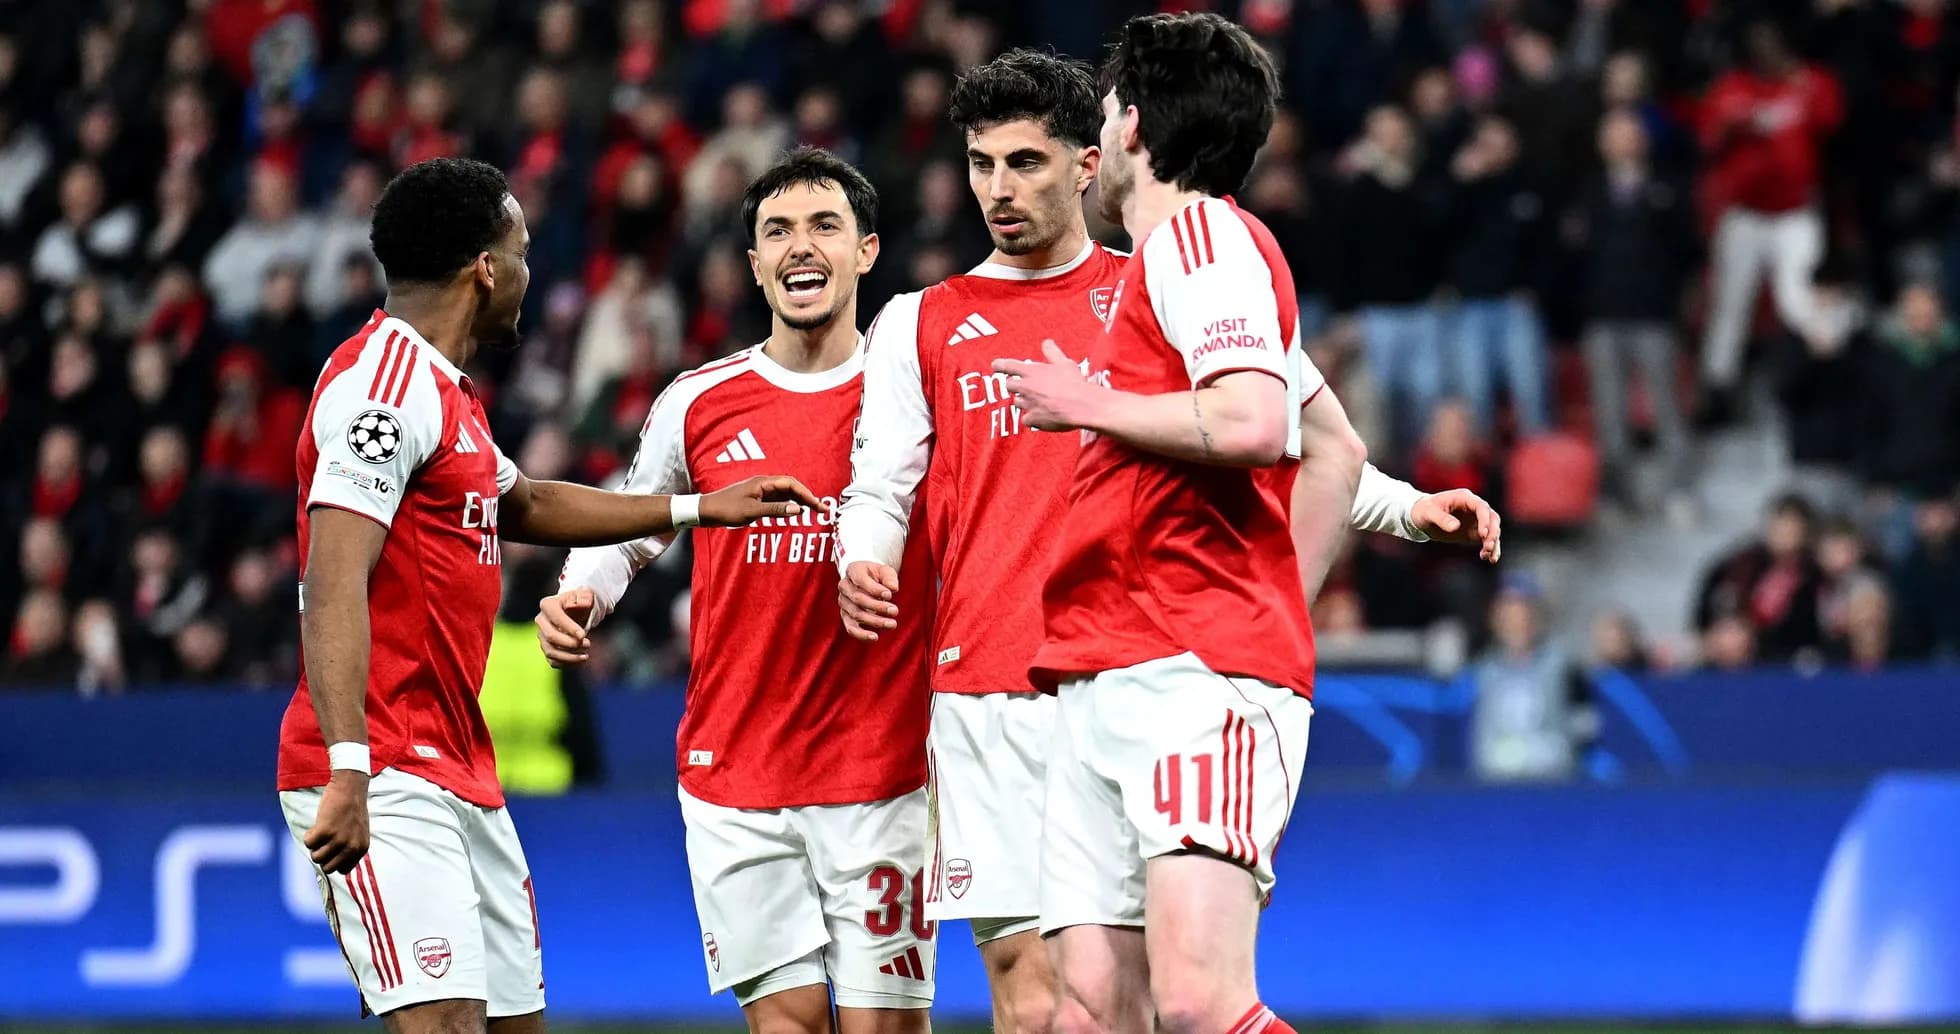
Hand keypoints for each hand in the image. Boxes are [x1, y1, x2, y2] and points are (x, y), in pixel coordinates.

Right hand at [303, 770, 370, 874]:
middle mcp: (351, 847)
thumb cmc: (352, 809)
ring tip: (321, 832)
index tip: (332, 848)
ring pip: (316, 857)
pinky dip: (308, 835)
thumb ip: (349, 848)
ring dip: (315, 846)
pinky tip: (316, 826)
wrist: (350, 787)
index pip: (342, 871)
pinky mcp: (325, 830)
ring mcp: (339, 839)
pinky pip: (308, 843)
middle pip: (327, 868)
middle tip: (324, 840)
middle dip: (322, 855)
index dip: (333, 860)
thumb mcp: (358, 833)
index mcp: (361, 849)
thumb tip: (332, 867)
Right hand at [536, 587, 594, 666]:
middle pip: (550, 636)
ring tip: (585, 656)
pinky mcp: (546, 647)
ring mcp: (542, 636)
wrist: (572, 611)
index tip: (583, 635)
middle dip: (570, 643)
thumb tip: (583, 604)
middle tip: (587, 644)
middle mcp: (541, 620)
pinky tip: (579, 660)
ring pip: (550, 651)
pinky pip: (552, 660)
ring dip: (568, 657)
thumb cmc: (577, 602)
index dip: (569, 628)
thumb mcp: (583, 595)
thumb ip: (585, 596)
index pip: (556, 617)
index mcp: (548, 605)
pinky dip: (565, 663)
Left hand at [699, 476, 822, 526]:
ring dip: (800, 501)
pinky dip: (789, 505)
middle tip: (822, 509)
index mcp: (763, 482)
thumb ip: (776, 510)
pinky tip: (795, 512)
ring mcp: (760, 491)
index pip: (792, 484)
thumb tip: (797, 509)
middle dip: (808, 497)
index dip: (807, 494)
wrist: (706, 511)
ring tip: (814, 511)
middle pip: (792, 487)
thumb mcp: (752, 512)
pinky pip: (778, 500)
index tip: (819, 505)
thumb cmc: (726, 509)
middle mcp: (764, 484)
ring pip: (786, 493)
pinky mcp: (757, 499)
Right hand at [839, 561, 899, 640]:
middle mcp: (844, 587)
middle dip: (877, 606)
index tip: (890, 595)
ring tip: (892, 624)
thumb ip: (890, 577)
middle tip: (895, 611)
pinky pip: (851, 628)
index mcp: (853, 571)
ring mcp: (844, 603)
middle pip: (858, 599)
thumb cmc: (877, 575)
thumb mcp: (885, 570)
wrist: (866, 580)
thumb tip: (893, 588)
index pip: (861, 580)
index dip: (874, 589)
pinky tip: (875, 637)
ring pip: (856, 614)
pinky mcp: (846, 616)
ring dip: (875, 621)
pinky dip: (862, 634)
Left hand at [993, 340, 1103, 431]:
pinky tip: (1042, 416)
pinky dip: (1032, 418)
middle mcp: (1025, 387)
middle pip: (1009, 385)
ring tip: (1039, 400)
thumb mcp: (1064, 363)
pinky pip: (1026, 419)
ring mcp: (1027, 404)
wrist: (1082, 405)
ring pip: (1017, 402)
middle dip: (1015, 385)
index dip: (999, 365)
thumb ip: (1052, 353)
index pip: (1007, 365)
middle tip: (1025, 386)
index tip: (995, 365)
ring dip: (1025, 401)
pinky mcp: (1033, 419)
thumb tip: (1047, 343)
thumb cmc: (1074, 383)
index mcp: (1031, 371)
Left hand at [1411, 488, 1502, 562]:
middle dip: (1492, 532)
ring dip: (1493, 543)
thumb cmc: (1423, 510)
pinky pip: (1487, 540)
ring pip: (1493, 530)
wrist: (1421, 518)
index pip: (1481, 507)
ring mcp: (1476, 520)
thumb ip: (1441, 519)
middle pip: (1492, 518)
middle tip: (1487, 547)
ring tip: (1487, 556)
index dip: (1485, 520)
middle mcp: (1473, 508)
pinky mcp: (1474, 532)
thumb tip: (1456, 527)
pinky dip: (1491, 549)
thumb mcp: (1428, 513)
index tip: (1483, 534)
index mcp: (1464, 498)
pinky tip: (1490, 559)